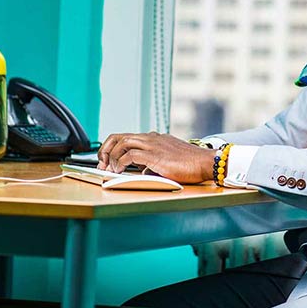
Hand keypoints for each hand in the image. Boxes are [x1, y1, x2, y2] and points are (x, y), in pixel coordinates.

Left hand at [96, 132, 214, 182]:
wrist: (204, 162)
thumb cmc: (190, 164)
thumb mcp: (168, 160)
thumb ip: (154, 162)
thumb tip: (143, 170)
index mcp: (154, 138)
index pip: (127, 137)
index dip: (113, 147)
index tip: (108, 159)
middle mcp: (151, 138)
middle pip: (119, 136)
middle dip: (106, 150)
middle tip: (102, 163)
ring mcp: (152, 144)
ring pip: (122, 143)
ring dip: (111, 156)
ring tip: (108, 169)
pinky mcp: (154, 155)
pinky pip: (129, 156)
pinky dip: (120, 163)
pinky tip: (119, 171)